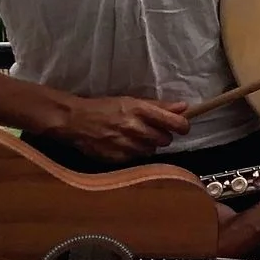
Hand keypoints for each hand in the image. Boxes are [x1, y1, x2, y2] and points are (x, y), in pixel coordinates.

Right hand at [55, 94, 189, 162]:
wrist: (75, 121)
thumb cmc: (105, 107)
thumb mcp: (131, 101)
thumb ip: (159, 106)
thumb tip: (184, 107)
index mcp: (139, 110)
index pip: (173, 122)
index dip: (183, 126)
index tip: (183, 127)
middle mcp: (134, 128)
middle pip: (165, 140)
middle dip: (163, 136)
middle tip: (154, 131)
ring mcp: (125, 144)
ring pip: (151, 150)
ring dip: (148, 145)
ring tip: (136, 137)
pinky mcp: (116, 158)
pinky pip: (136, 158)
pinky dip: (135, 153)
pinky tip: (125, 145)